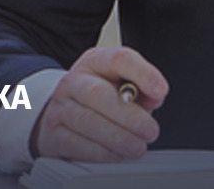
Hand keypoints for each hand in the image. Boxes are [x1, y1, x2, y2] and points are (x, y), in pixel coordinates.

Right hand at [32, 46, 169, 161]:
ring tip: (137, 147)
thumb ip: (141, 88)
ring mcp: (60, 107)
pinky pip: (75, 143)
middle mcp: (74, 81)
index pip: (119, 59)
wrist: (62, 112)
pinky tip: (116, 154)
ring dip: (118, 137)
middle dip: (129, 116)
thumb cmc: (100, 98)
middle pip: (98, 94)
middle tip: (150, 130)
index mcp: (96, 62)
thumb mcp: (122, 84)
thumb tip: (155, 97)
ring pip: (87, 121)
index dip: (143, 74)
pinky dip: (100, 152)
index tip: (160, 92)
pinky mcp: (52, 134)